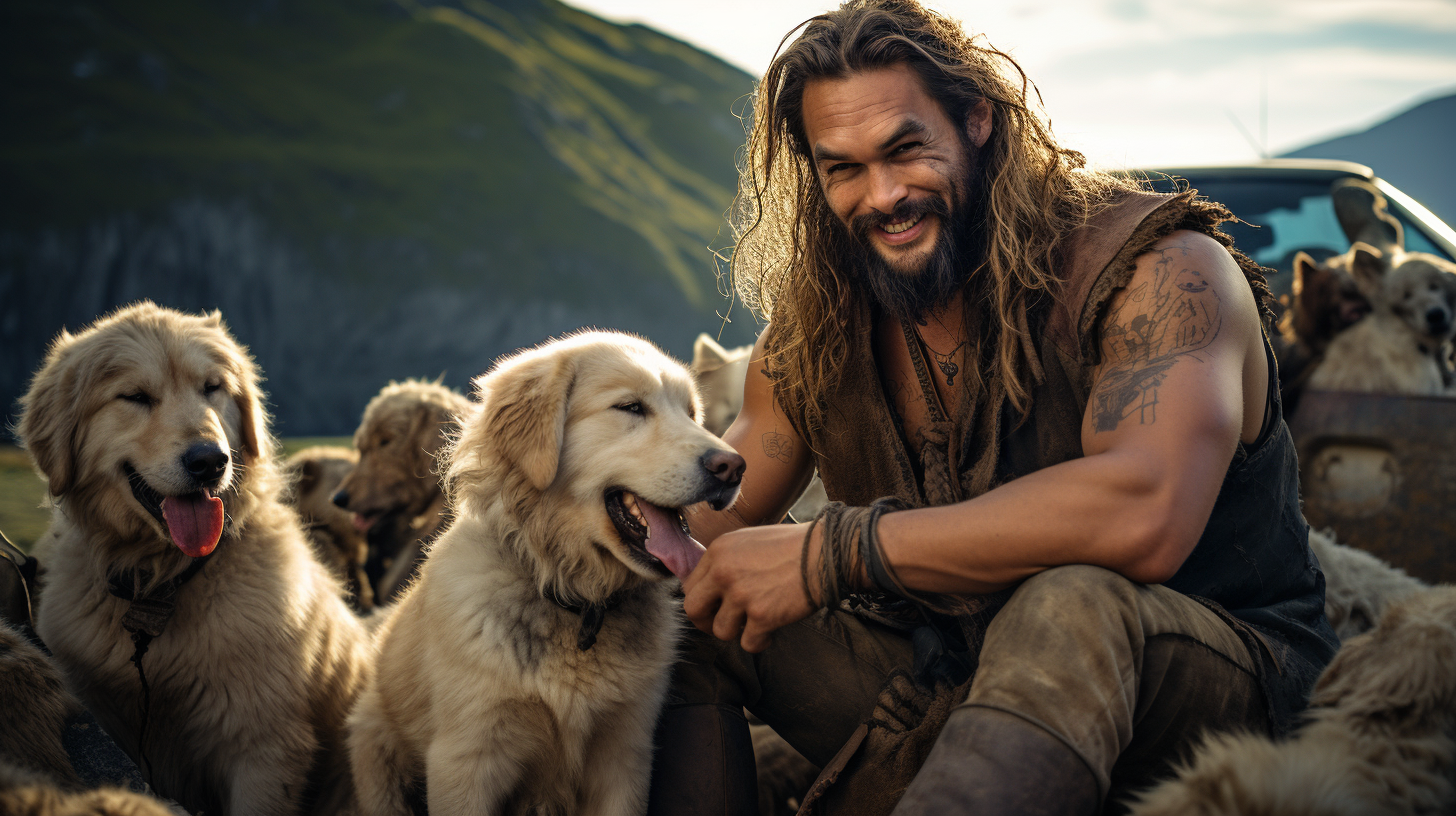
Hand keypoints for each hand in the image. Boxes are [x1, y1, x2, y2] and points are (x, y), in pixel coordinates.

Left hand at [681, 522, 821, 652]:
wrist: (825, 553)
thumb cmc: (792, 546)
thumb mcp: (748, 541)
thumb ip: (725, 561)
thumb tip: (709, 587)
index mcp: (718, 551)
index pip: (690, 586)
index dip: (701, 601)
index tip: (713, 608)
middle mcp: (724, 572)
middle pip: (694, 610)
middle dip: (705, 623)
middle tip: (721, 625)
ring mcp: (742, 595)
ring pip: (721, 631)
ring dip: (737, 632)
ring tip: (755, 624)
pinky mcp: (762, 616)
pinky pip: (748, 643)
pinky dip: (759, 642)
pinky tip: (771, 632)